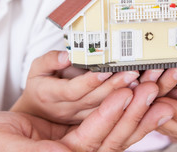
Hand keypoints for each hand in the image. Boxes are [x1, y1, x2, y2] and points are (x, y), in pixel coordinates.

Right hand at [0, 83, 173, 151]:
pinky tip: (147, 100)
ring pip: (119, 128)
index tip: (125, 94)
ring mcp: (87, 143)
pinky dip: (130, 109)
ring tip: (156, 90)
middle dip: (134, 112)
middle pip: (115, 135)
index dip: (110, 116)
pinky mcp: (88, 131)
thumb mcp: (10, 146)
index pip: (94, 139)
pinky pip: (113, 120)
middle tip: (150, 89)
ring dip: (139, 109)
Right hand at [11, 50, 139, 123]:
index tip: (106, 70)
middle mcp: (65, 109)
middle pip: (92, 99)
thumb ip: (49, 61)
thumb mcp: (37, 69)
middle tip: (133, 72)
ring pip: (102, 109)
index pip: (72, 90)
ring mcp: (76, 117)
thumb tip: (66, 56)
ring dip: (122, 96)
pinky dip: (122, 105)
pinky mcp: (87, 121)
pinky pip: (106, 115)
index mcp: (49, 95)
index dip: (90, 81)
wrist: (38, 110)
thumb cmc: (41, 85)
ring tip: (139, 82)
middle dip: (114, 86)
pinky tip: (137, 94)